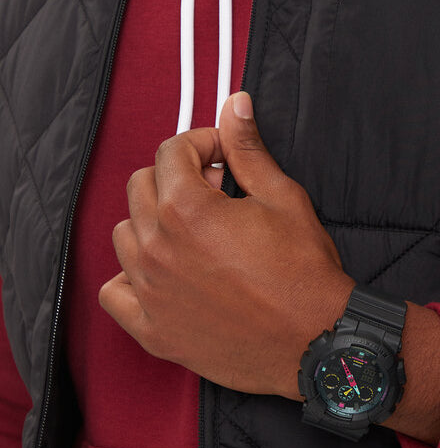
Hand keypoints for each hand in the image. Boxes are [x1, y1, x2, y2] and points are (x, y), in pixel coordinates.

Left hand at [99, 91, 354, 400]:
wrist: (316, 342)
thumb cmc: (304, 276)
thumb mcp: (284, 200)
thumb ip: (248, 151)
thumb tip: (235, 106)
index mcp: (187, 210)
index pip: (171, 152)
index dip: (200, 145)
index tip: (219, 158)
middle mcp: (158, 248)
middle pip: (141, 188)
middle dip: (174, 179)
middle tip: (211, 194)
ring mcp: (151, 293)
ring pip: (124, 236)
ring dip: (150, 224)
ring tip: (188, 235)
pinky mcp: (155, 331)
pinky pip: (115, 293)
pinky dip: (128, 279)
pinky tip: (158, 276)